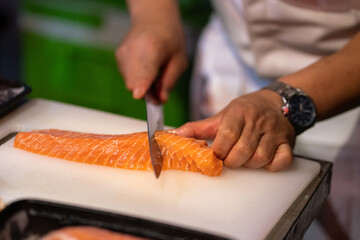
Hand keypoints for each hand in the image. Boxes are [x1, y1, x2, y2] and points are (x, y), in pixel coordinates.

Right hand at [115, 21, 186, 101]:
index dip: (142, 85)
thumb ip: (170, 81)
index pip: (144, 70)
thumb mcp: (180, 60)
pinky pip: (127, 77)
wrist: (153, 20)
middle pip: (133, 83)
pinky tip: (145, 66)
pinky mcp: (118, 56)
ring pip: (129, 83)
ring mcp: (122, 53)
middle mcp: (133, 49)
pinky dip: (136, 78)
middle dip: (146, 92)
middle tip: (160, 88)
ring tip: (154, 70)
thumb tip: (161, 100)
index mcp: (152, 47)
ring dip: (142, 85)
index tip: (139, 94)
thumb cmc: (170, 40)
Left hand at [174, 90, 295, 170]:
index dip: (219, 151)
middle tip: (229, 157)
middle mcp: (258, 121)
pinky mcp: (288, 142)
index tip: (216, 154)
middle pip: (242, 151)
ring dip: (249, 163)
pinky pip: (281, 161)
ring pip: (259, 158)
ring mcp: (275, 132)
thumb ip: (198, 128)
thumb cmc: (244, 111)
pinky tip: (264, 160)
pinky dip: (272, 165)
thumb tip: (173, 135)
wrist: (274, 102)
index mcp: (239, 113)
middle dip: (231, 160)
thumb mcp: (221, 116)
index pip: (226, 136)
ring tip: (245, 156)